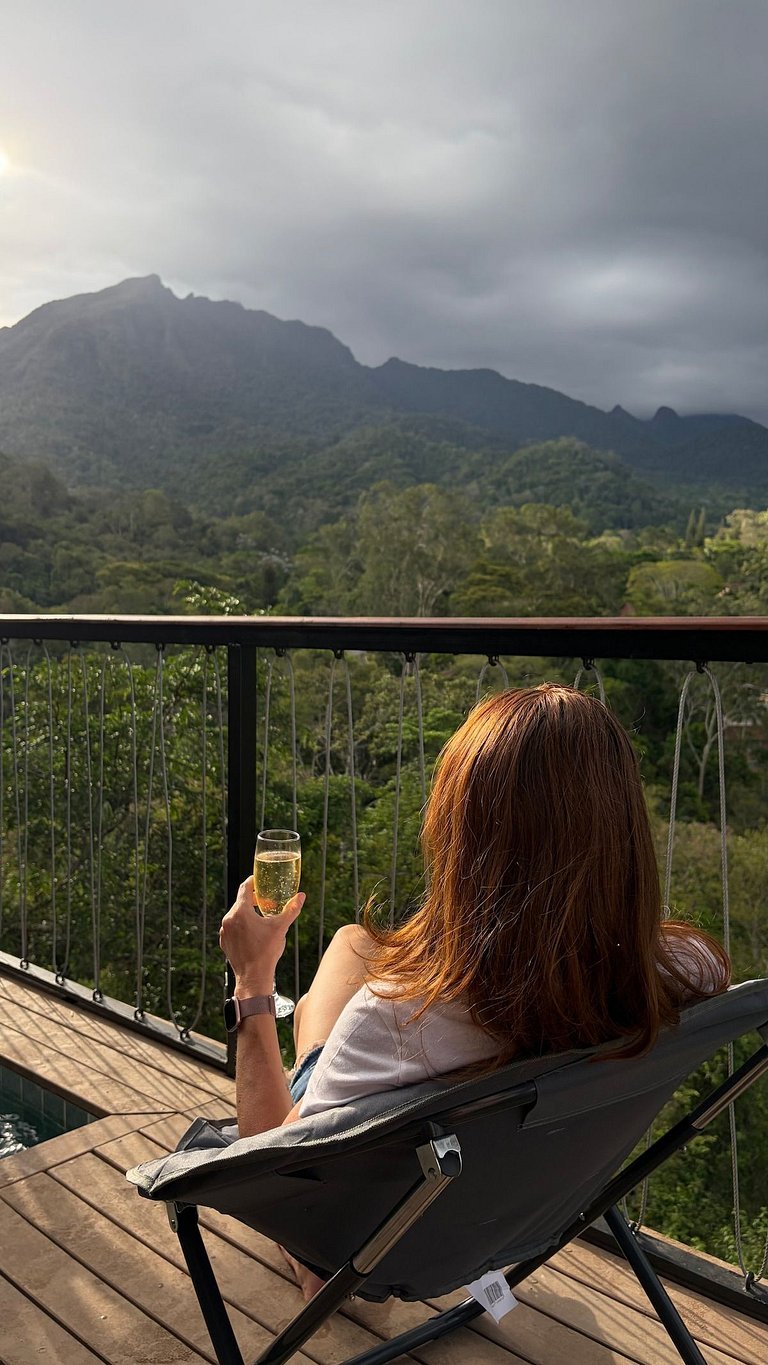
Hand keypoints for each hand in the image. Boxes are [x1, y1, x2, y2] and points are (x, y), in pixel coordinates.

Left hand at [219, 876, 303, 995]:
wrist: (253, 977)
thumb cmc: (267, 952)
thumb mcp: (281, 928)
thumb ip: (291, 909)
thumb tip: (301, 896)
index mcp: (240, 912)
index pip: (244, 888)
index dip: (252, 881)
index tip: (259, 880)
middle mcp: (228, 919)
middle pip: (240, 902)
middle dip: (252, 899)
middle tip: (264, 899)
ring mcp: (225, 932)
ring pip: (236, 915)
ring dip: (246, 913)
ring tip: (259, 916)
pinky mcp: (225, 942)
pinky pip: (232, 928)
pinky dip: (241, 926)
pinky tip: (252, 932)